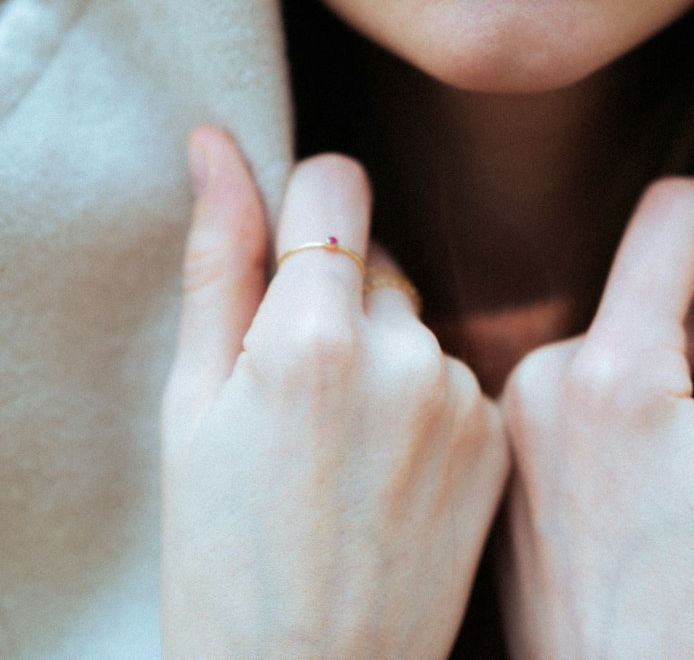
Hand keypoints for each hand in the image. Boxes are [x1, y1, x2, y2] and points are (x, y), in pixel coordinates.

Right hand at [161, 128, 508, 659]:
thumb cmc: (221, 553)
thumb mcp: (192, 403)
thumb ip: (218, 259)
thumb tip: (215, 142)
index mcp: (315, 337)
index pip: (335, 179)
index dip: (301, 212)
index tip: (284, 263)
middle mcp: (405, 354)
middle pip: (374, 255)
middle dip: (335, 295)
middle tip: (299, 395)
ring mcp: (463, 397)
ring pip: (414, 317)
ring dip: (383, 351)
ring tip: (344, 447)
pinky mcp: (500, 436)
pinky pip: (454, 372)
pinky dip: (424, 400)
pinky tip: (391, 473)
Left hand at [498, 176, 693, 659]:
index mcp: (614, 373)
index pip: (669, 218)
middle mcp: (540, 374)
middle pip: (638, 283)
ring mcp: (508, 410)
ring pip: (606, 332)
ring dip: (655, 367)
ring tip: (679, 471)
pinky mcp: (497, 443)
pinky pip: (568, 379)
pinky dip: (613, 401)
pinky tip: (632, 486)